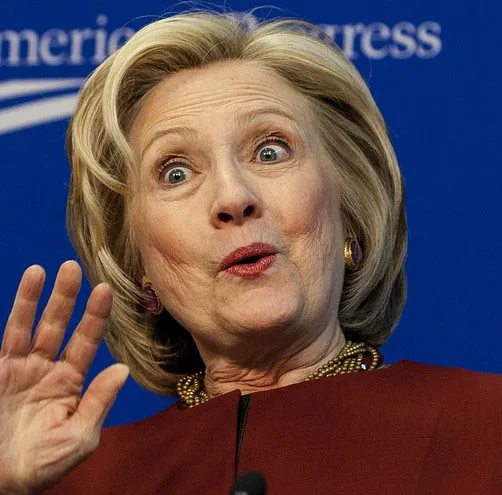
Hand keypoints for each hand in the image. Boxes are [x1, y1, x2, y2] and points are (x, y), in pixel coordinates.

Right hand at [0, 261, 128, 493]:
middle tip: (72, 266)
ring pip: (29, 327)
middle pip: (58, 325)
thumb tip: (123, 368)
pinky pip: (6, 340)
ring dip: (34, 299)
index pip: (86, 341)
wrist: (2, 483)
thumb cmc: (44, 465)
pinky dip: (14, 316)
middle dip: (65, 297)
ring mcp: (21, 370)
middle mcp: (47, 370)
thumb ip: (99, 401)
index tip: (105, 289)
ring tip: (40, 270)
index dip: (95, 316)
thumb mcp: (79, 437)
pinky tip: (19, 295)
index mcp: (71, 382)